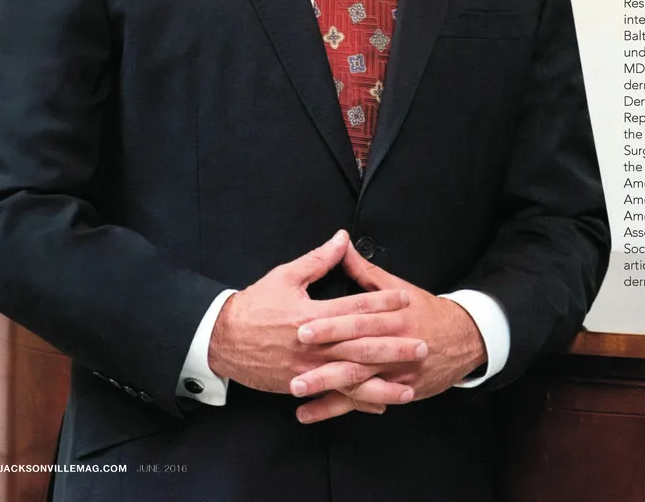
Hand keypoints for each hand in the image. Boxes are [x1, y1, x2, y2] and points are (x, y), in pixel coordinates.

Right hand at [207, 229, 425, 412]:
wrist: (222, 340)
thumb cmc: (255, 305)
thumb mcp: (285, 275)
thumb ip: (318, 259)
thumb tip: (342, 238)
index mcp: (311, 315)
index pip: (354, 309)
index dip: (381, 303)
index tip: (405, 299)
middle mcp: (313, 345)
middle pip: (360, 346)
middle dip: (393, 347)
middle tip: (422, 344)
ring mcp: (308, 370)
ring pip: (352, 378)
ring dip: (383, 383)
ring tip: (410, 384)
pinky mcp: (302, 385)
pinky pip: (335, 396)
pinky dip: (358, 402)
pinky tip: (380, 405)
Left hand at [290, 241, 486, 421]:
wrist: (462, 338)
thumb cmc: (425, 310)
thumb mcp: (398, 286)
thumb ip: (366, 272)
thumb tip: (342, 244)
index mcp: (391, 317)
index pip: (356, 320)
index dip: (330, 325)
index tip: (302, 327)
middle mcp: (392, 346)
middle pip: (355, 354)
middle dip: (323, 361)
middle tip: (294, 365)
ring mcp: (394, 372)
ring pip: (356, 383)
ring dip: (326, 388)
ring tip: (297, 390)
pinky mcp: (395, 391)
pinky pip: (362, 401)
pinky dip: (336, 409)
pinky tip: (309, 413)